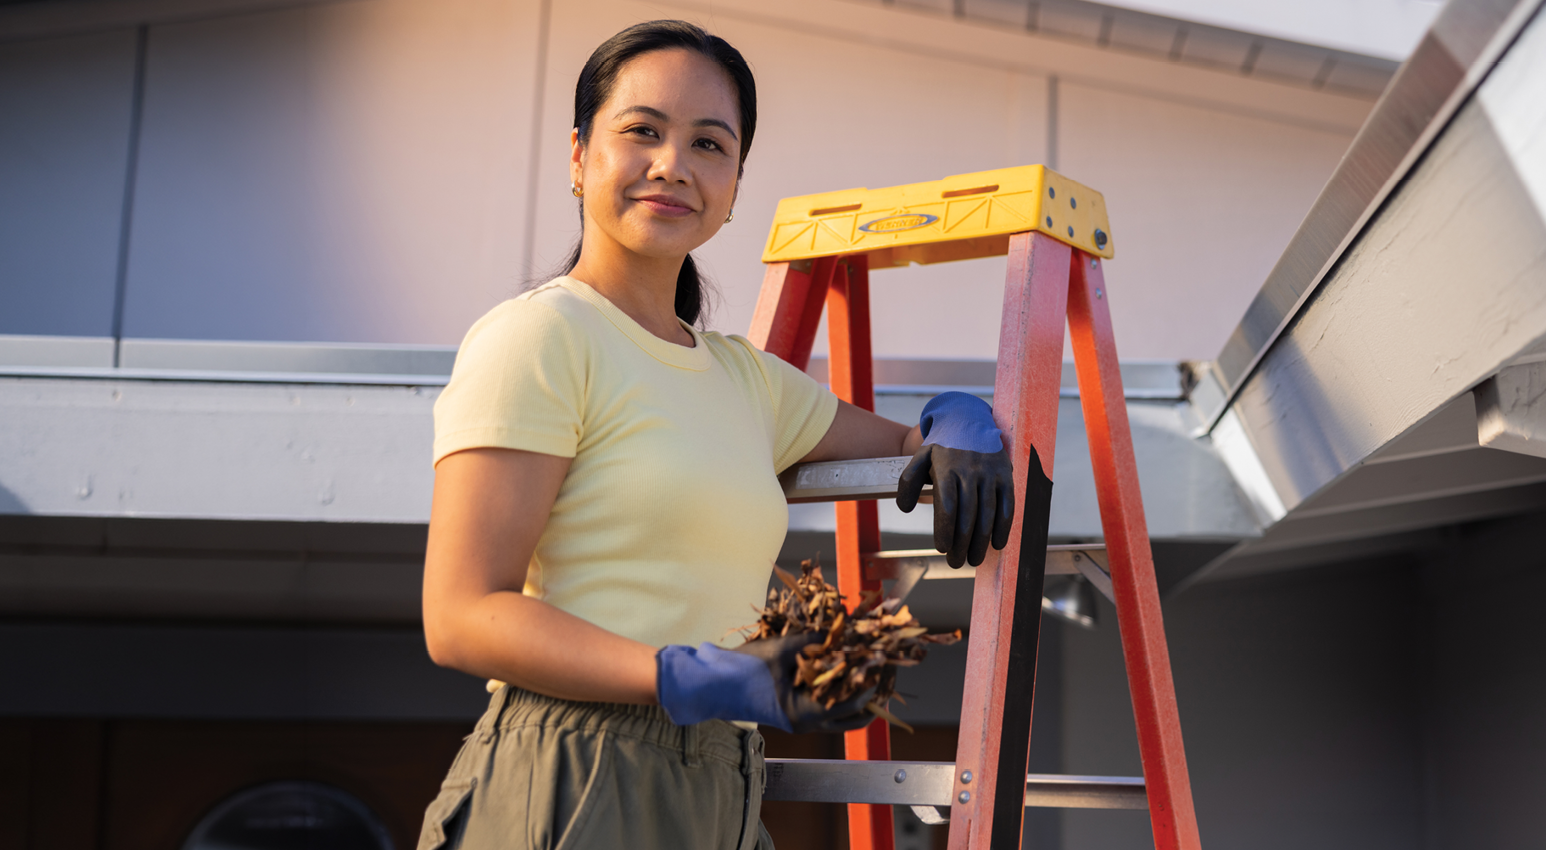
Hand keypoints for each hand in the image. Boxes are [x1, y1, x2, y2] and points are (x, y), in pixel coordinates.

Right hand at [657, 634, 874, 732]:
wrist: (711, 684)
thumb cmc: (743, 669)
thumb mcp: (782, 650)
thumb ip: (814, 641)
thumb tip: (841, 629)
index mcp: (805, 713)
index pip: (851, 703)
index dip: (869, 681)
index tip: (880, 661)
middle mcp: (806, 724)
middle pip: (853, 717)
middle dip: (871, 695)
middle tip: (883, 672)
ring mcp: (800, 722)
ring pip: (841, 717)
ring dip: (857, 697)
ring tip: (868, 673)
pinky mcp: (793, 714)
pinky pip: (826, 709)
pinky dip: (838, 694)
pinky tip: (843, 674)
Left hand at [896, 392, 1015, 567]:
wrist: (969, 419)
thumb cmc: (942, 447)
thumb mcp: (920, 457)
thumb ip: (908, 481)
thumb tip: (905, 509)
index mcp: (947, 468)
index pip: (947, 506)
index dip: (945, 530)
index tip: (942, 549)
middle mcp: (970, 471)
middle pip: (968, 515)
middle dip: (961, 543)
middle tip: (956, 562)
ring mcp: (990, 473)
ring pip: (988, 513)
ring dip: (981, 541)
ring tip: (973, 560)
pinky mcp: (1006, 475)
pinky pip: (1007, 505)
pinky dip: (1003, 527)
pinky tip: (996, 545)